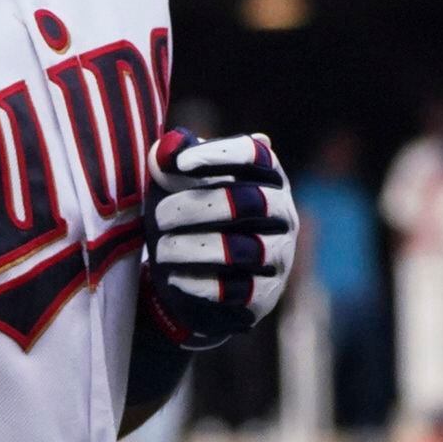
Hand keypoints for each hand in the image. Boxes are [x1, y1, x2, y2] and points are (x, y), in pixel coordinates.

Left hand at [144, 129, 297, 344]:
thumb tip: (168, 147)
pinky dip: (203, 284)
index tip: (179, 164)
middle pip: (251, 201)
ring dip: (195, 248)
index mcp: (266, 177)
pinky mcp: (266, 294)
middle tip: (159, 216)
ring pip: (246, 249)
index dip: (218, 155)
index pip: (255, 155)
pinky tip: (174, 277)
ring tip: (161, 250)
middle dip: (198, 207)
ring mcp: (280, 255)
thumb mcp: (173, 186)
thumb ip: (167, 162)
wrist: (191, 278)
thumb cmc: (187, 218)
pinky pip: (241, 290)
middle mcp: (282, 214)